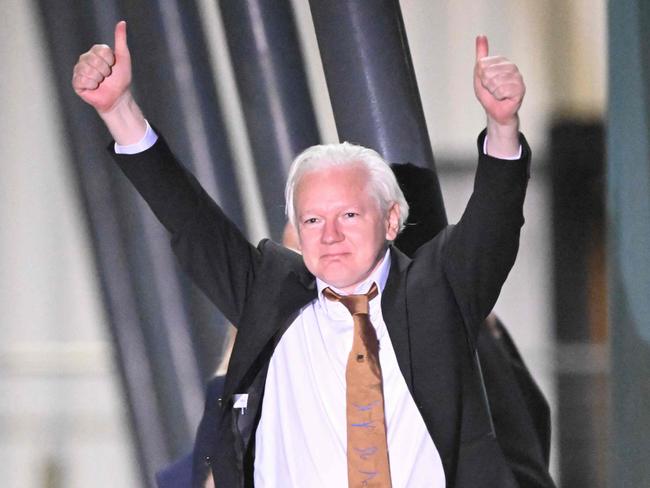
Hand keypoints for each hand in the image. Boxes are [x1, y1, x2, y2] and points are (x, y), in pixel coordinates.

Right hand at [72, 21, 146, 144]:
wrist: (118, 98)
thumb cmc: (121, 78)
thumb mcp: (123, 57)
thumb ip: (120, 40)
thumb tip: (122, 22)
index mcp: (95, 51)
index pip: (101, 50)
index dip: (110, 61)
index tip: (113, 66)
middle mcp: (85, 59)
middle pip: (93, 60)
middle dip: (105, 71)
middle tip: (107, 76)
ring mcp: (79, 70)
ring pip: (87, 71)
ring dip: (98, 79)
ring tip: (101, 82)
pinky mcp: (76, 82)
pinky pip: (81, 80)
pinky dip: (91, 85)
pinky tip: (94, 88)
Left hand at [473, 35, 524, 126]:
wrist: (496, 111)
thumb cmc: (488, 94)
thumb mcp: (479, 73)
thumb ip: (481, 54)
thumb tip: (481, 35)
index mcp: (501, 61)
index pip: (482, 64)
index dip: (480, 76)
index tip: (485, 82)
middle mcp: (511, 67)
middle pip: (488, 73)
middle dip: (486, 85)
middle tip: (492, 90)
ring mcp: (517, 77)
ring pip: (495, 82)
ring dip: (493, 92)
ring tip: (497, 94)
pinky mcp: (521, 88)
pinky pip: (503, 90)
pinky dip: (499, 97)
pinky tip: (504, 98)